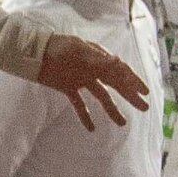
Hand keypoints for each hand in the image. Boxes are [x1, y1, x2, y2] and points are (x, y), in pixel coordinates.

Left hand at [29, 32, 150, 126]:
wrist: (33, 53)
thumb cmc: (57, 48)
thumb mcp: (79, 51)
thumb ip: (99, 60)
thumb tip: (119, 61)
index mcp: (98, 57)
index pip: (120, 71)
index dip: (133, 81)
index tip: (144, 93)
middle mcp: (92, 68)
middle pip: (115, 84)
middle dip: (130, 96)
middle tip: (144, 108)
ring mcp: (80, 78)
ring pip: (101, 96)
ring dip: (112, 109)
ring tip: (122, 123)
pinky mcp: (67, 87)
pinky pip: (79, 103)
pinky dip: (85, 115)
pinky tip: (91, 128)